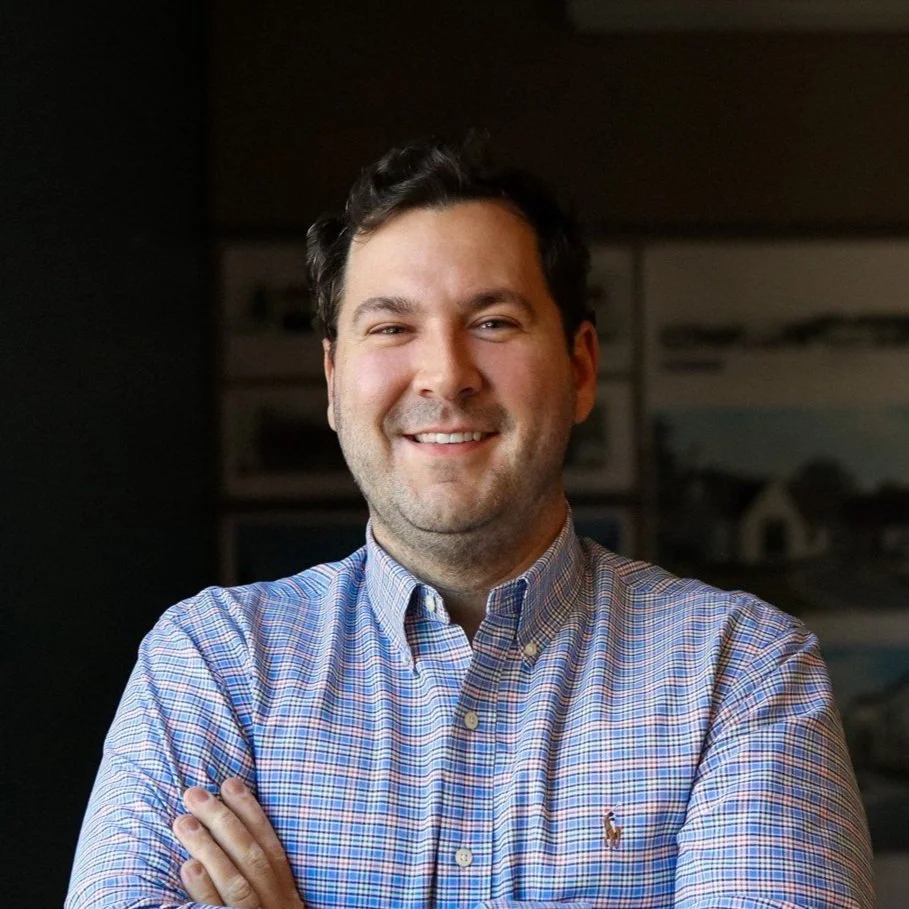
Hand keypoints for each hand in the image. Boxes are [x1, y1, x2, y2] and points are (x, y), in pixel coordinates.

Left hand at [173, 777, 304, 908]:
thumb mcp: (273, 904)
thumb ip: (260, 879)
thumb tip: (232, 832)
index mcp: (286, 894)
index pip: (271, 846)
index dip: (251, 812)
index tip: (230, 783)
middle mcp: (276, 904)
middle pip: (251, 857)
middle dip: (223, 820)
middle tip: (194, 794)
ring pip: (236, 882)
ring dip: (208, 848)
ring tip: (183, 822)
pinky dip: (204, 889)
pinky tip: (188, 866)